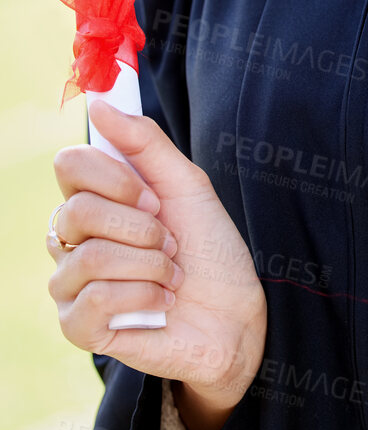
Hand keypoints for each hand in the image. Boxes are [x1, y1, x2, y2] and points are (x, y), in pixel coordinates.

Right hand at [47, 98, 266, 429]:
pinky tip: (160, 304)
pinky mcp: (77, 326)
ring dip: (151, 265)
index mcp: (93, 200)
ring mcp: (69, 284)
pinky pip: (95, 298)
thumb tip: (100, 103)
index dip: (116, 178)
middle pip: (78, 210)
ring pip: (90, 255)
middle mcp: (71, 239)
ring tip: (171, 276)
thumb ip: (145, 143)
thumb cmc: (209, 250)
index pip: (69, 164)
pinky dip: (143, 297)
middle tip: (171, 244)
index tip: (155, 198)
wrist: (236, 315)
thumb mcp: (186, 186)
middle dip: (143, 227)